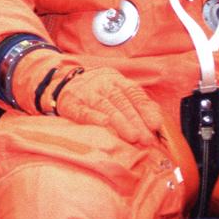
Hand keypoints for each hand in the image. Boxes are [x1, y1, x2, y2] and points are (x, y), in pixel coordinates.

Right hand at [52, 67, 166, 145]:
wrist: (62, 81)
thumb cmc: (97, 90)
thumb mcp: (116, 88)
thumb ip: (136, 101)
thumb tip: (157, 119)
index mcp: (116, 80)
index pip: (134, 93)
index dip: (145, 109)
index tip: (155, 125)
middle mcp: (102, 84)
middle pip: (122, 102)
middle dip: (136, 121)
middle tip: (146, 138)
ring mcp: (86, 93)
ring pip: (106, 106)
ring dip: (121, 122)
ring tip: (133, 137)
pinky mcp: (71, 103)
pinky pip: (83, 111)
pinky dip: (94, 117)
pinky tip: (104, 124)